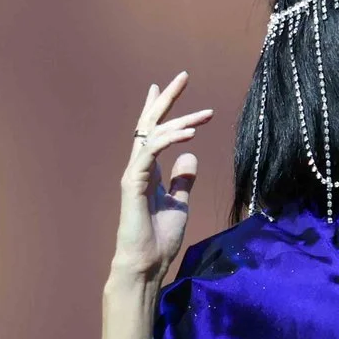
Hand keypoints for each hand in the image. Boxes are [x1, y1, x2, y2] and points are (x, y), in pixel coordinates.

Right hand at [111, 73, 211, 291]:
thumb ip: (183, 179)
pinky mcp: (133, 183)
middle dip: (167, 100)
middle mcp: (139, 167)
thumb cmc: (160, 237)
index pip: (154, 131)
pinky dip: (170, 140)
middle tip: (183, 76)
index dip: (162, 109)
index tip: (169, 86)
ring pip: (153, 135)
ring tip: (205, 114)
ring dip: (179, 121)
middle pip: (150, 124)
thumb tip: (191, 156)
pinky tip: (191, 135)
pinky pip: (151, 152)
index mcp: (148, 170)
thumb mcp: (180, 202)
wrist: (147, 262)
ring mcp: (134, 174)